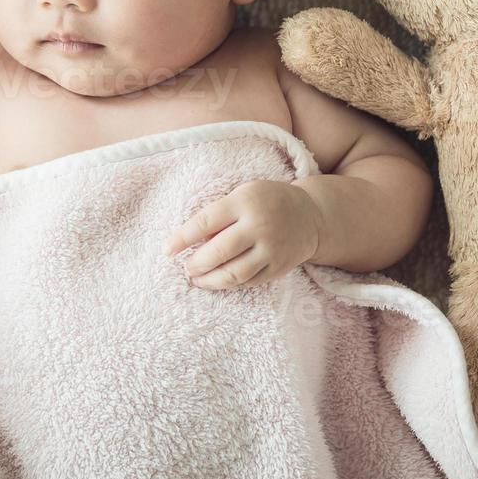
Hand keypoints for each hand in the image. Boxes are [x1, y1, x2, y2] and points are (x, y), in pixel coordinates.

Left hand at [162, 179, 323, 289]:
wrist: (310, 216)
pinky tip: (217, 281)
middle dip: (196, 263)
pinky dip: (229, 284)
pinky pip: (248, 282)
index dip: (182, 238)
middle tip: (186, 266)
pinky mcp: (278, 267)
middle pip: (218, 252)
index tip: (167, 250)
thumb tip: (190, 241)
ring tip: (196, 278)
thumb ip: (220, 213)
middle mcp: (259, 226)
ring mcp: (271, 249)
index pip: (205, 222)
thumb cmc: (267, 201)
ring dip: (209, 279)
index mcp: (245, 202)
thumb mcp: (243, 194)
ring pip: (233, 273)